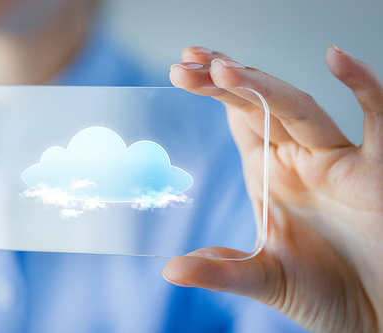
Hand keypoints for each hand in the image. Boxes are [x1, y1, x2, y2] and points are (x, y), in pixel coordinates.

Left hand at [164, 45, 382, 332]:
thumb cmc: (323, 294)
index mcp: (270, 174)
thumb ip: (220, 270)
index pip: (238, 119)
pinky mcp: (376, 170)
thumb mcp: (263, 278)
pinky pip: (377, 119)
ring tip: (221, 68)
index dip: (212, 92)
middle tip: (188, 62)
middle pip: (258, 104)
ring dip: (262, 84)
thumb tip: (170, 270)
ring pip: (298, 107)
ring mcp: (336, 160)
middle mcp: (299, 159)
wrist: (373, 315)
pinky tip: (339, 59)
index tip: (182, 71)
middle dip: (223, 80)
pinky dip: (363, 87)